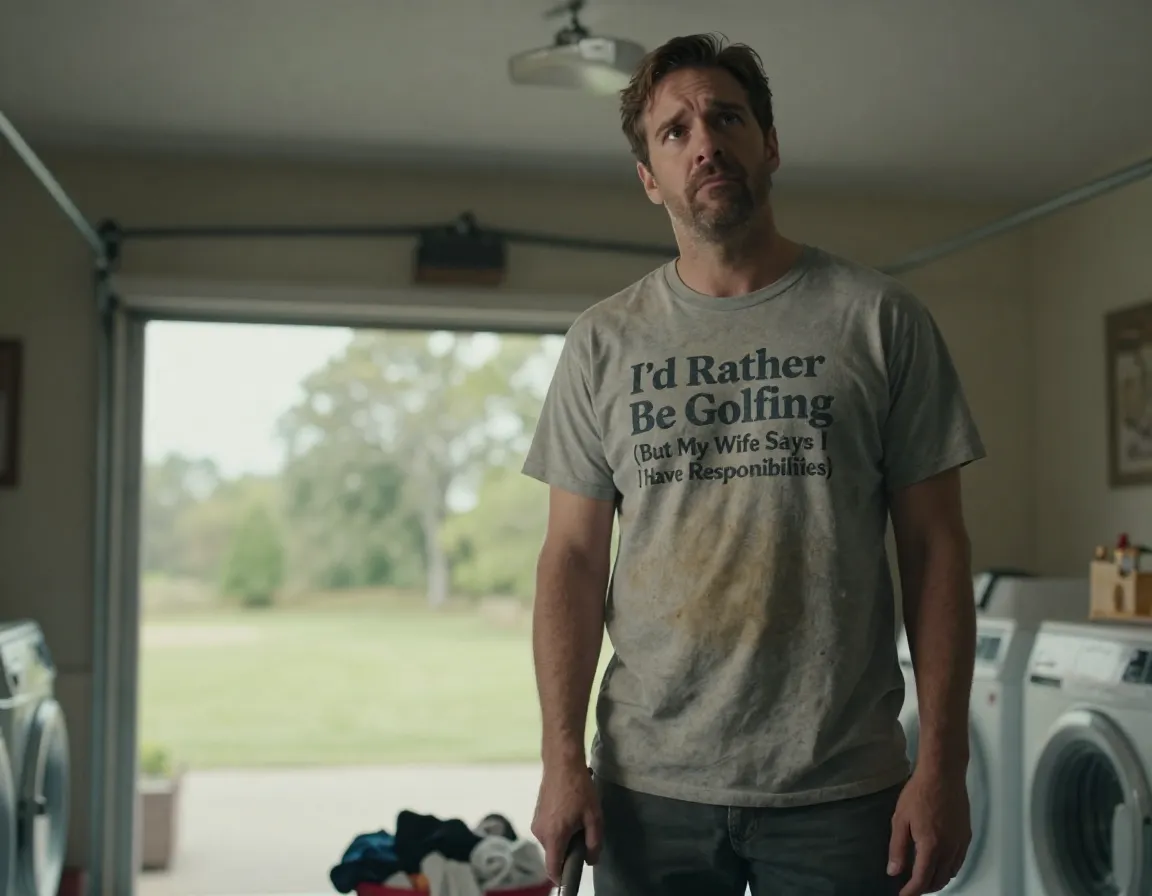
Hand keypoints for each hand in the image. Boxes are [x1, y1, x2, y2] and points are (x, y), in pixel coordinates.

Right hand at [530, 760, 602, 882]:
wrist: (562, 762)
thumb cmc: (579, 789)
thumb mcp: (594, 817)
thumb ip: (594, 843)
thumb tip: (590, 861)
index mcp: (553, 836)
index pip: (552, 869)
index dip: (563, 877)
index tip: (574, 873)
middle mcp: (540, 833)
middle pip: (554, 855)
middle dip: (568, 851)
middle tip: (584, 834)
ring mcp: (536, 823)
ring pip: (552, 842)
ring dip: (564, 838)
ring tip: (577, 819)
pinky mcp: (536, 814)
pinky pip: (549, 831)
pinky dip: (559, 829)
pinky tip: (569, 812)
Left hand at [887, 766, 970, 894]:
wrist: (943, 774)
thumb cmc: (918, 793)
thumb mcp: (900, 819)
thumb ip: (897, 848)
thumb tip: (893, 872)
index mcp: (930, 846)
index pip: (922, 879)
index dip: (912, 891)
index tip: (903, 895)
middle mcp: (949, 848)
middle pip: (939, 879)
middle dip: (925, 888)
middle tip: (911, 887)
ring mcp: (960, 842)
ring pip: (951, 872)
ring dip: (938, 879)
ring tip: (924, 878)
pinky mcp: (967, 835)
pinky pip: (959, 861)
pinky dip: (950, 869)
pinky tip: (941, 864)